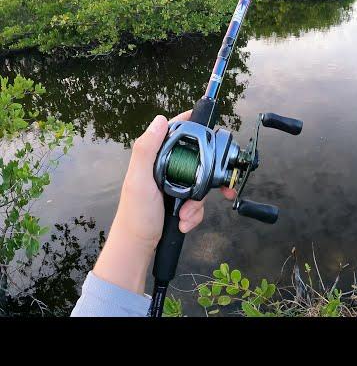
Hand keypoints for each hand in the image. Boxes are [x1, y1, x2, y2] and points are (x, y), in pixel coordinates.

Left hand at [93, 110, 235, 294]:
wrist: (139, 246)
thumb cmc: (136, 214)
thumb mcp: (139, 180)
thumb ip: (147, 150)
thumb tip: (160, 120)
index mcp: (154, 158)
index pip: (174, 132)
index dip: (191, 125)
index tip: (210, 127)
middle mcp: (164, 168)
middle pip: (196, 160)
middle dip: (203, 180)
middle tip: (212, 191)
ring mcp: (174, 184)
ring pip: (200, 183)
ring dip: (197, 203)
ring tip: (185, 215)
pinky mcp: (180, 200)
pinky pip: (198, 201)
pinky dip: (195, 214)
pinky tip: (185, 221)